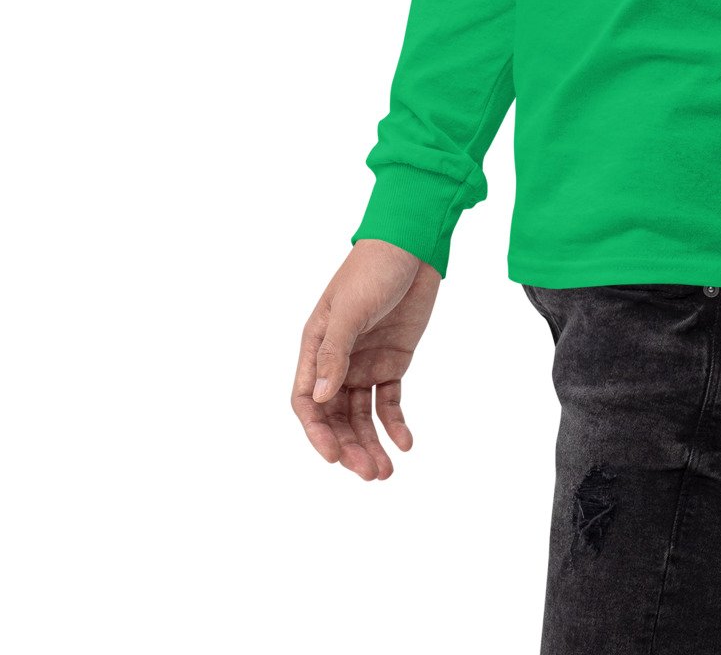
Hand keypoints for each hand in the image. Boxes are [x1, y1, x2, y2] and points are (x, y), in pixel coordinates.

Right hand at [290, 239, 440, 479]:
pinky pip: (389, 401)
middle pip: (335, 416)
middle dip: (349, 447)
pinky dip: (395, 424)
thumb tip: (320, 398)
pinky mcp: (392, 362)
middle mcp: (337, 360)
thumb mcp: (351, 308)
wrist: (412, 245)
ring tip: (386, 472)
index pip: (308, 400)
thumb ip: (335, 352)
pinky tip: (406, 443)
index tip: (334, 456)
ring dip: (371, 443)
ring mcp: (364, 363)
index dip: (317, 432)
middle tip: (369, 474)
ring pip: (361, 416)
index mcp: (316, 346)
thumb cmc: (373, 268)